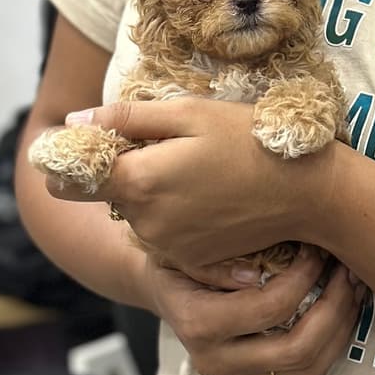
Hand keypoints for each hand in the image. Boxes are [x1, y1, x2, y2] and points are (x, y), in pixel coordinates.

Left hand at [48, 97, 340, 267]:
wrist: (304, 193)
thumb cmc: (248, 140)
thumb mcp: (189, 114)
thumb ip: (127, 119)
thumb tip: (74, 120)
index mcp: (139, 182)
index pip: (70, 179)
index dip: (72, 158)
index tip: (87, 142)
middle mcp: (144, 222)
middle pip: (108, 193)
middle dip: (125, 169)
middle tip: (171, 147)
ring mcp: (166, 246)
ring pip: (136, 211)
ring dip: (152, 191)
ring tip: (198, 169)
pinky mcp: (187, 260)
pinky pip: (163, 231)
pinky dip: (175, 213)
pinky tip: (209, 195)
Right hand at [145, 246, 364, 374]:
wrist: (164, 291)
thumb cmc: (176, 261)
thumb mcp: (185, 250)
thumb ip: (217, 262)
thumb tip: (258, 274)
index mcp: (198, 324)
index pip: (268, 308)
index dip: (303, 278)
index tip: (318, 250)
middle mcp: (216, 361)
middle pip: (296, 349)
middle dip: (334, 308)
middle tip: (347, 272)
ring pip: (308, 369)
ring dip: (341, 329)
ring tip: (353, 290)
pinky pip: (305, 373)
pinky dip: (332, 342)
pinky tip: (342, 309)